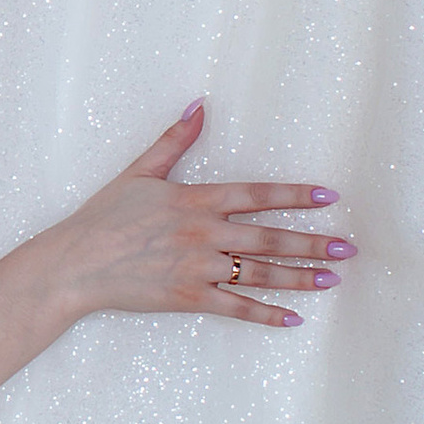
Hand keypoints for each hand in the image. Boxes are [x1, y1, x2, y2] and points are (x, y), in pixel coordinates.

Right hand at [50, 100, 353, 331]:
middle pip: (269, 238)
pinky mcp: (188, 298)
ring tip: (331, 279)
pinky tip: (292, 318)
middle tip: (348, 248)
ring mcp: (198, 269)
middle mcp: (204, 234)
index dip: (296, 195)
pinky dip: (265, 315)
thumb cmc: (104, 216)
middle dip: (312, 243)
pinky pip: (235, 308)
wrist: (76, 263)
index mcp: (196, 200)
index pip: (257, 194)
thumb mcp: (140, 171)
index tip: (329, 197)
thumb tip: (199, 104)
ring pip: (260, 274)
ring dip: (299, 278)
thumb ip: (175, 139)